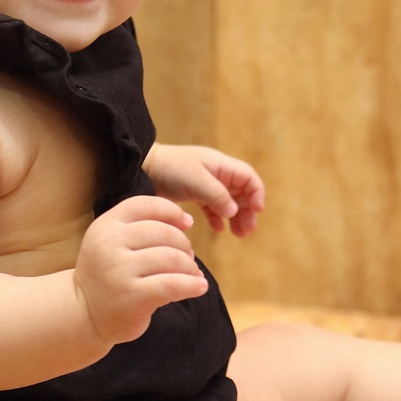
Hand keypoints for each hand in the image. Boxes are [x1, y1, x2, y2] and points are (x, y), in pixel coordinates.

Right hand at [73, 194, 207, 344]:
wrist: (83, 314)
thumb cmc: (107, 275)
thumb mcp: (112, 243)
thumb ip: (141, 227)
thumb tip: (186, 219)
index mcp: (105, 225)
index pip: (146, 205)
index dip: (172, 211)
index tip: (187, 224)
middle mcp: (109, 244)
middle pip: (164, 232)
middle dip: (184, 245)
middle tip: (188, 259)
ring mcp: (120, 270)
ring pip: (171, 258)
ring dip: (190, 267)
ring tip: (193, 275)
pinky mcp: (132, 296)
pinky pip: (173, 284)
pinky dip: (192, 285)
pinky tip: (199, 287)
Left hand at [144, 143, 264, 236]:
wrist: (142, 168)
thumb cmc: (171, 169)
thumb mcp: (196, 181)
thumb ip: (217, 196)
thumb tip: (234, 211)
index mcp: (221, 165)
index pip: (248, 178)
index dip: (256, 194)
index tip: (257, 212)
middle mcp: (216, 173)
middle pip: (241, 192)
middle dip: (247, 211)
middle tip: (247, 231)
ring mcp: (205, 183)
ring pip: (228, 202)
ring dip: (235, 217)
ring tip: (238, 234)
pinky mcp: (194, 193)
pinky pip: (212, 207)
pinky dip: (218, 218)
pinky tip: (218, 230)